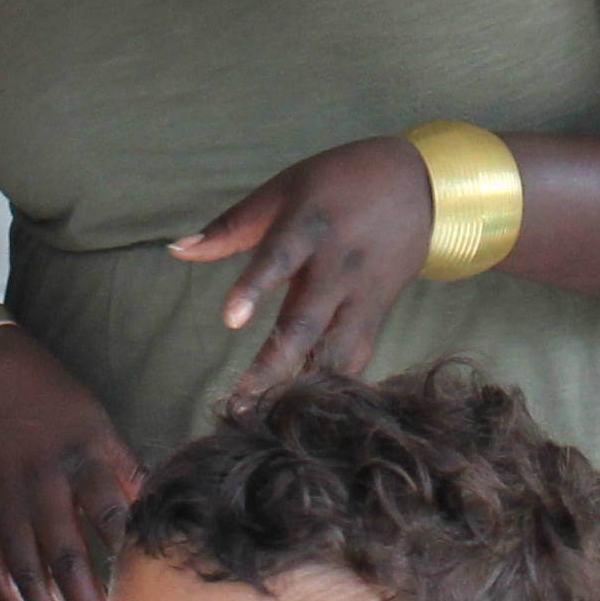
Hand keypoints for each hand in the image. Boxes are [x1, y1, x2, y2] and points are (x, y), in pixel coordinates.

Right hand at [0, 325, 141, 600]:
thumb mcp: (96, 422)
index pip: (111, 515)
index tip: (152, 599)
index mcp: (79, 458)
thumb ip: (124, 471)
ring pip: (29, 573)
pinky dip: (11, 600)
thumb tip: (158, 515)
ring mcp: (4, 502)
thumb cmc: (48, 398)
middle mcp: (40, 485)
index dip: (130, 558)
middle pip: (68, 557)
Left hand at [170, 137, 438, 400]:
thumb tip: (177, 249)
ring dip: (302, 383)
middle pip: (306, 321)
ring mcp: (362, 294)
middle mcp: (337, 265)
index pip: (281, 258)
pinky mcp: (379, 314)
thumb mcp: (284, 190)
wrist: (422, 187)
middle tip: (240, 401)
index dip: (256, 288)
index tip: (230, 320)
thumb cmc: (340, 182)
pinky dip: (334, 383)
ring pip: (335, 349)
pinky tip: (308, 412)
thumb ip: (231, 226)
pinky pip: (357, 356)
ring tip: (267, 417)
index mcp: (309, 226)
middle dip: (272, 365)